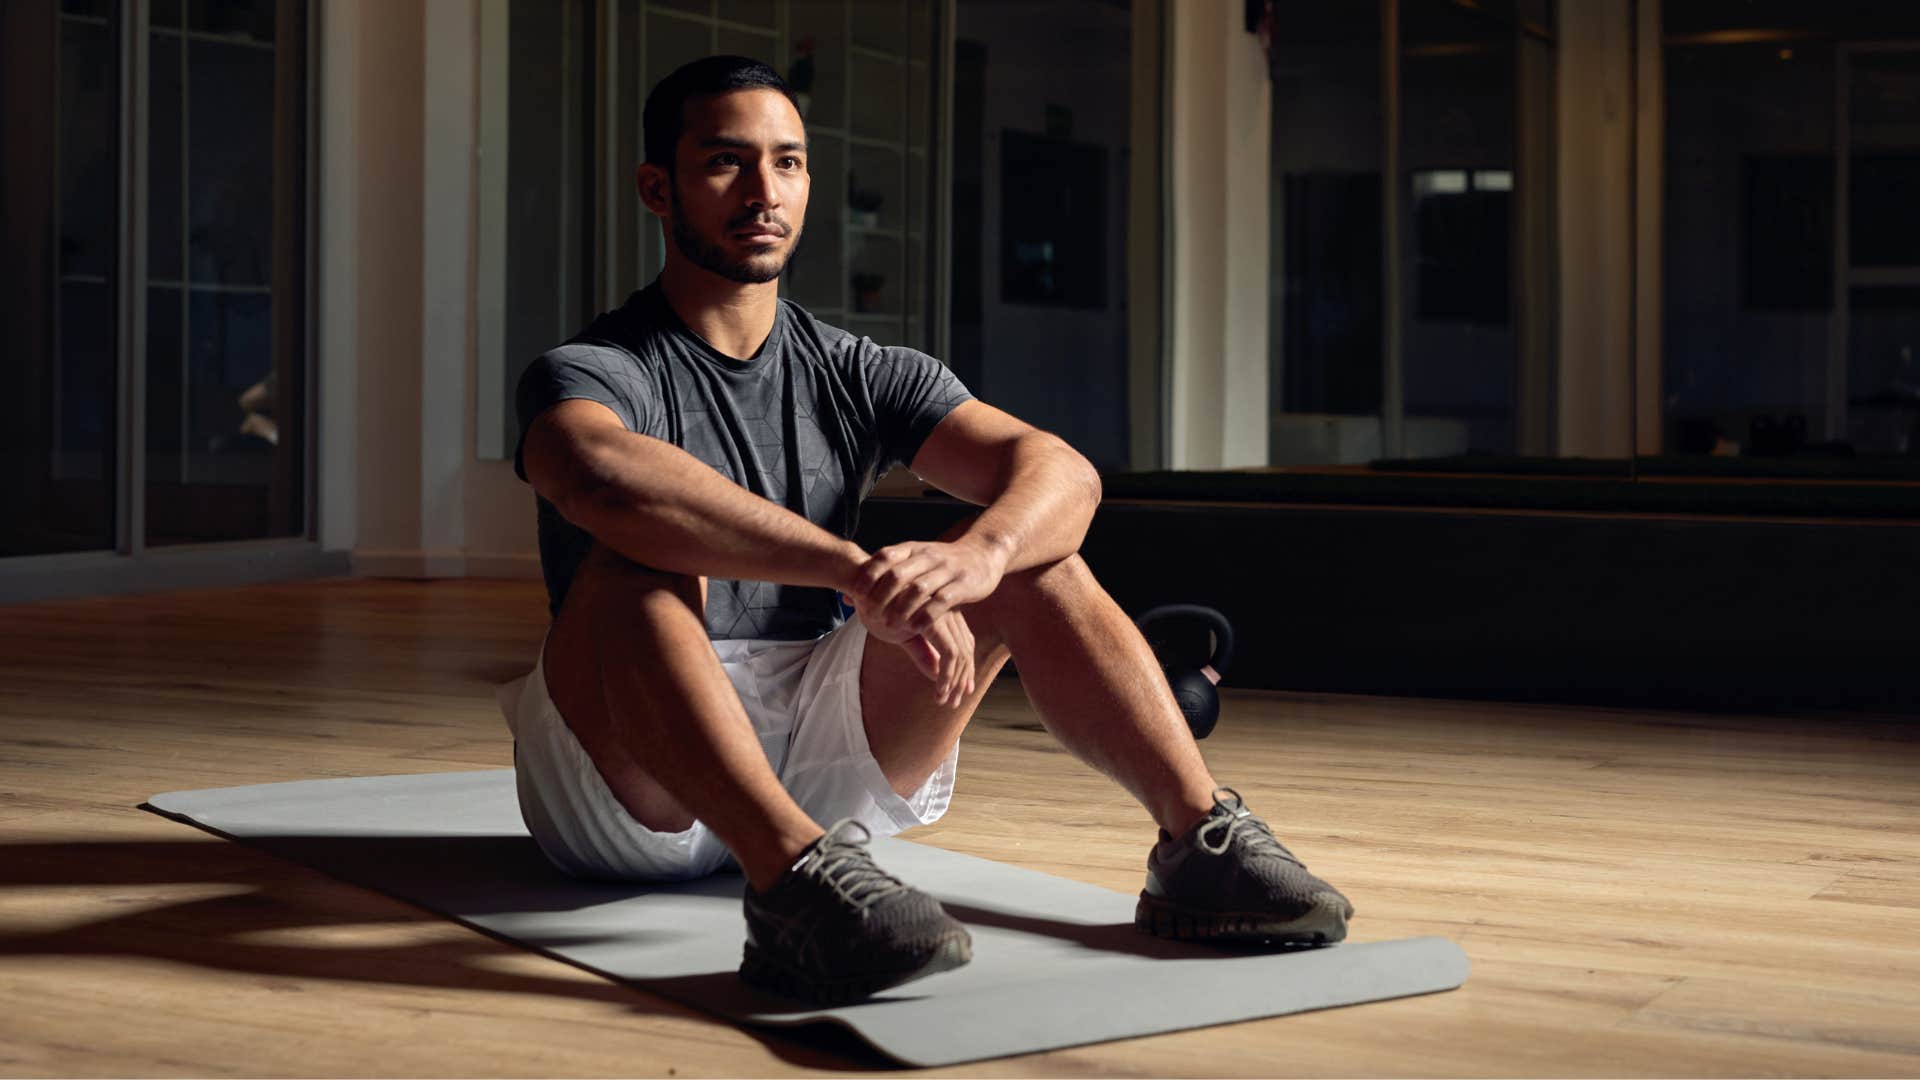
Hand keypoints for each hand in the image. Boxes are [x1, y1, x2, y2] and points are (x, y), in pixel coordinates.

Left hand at [847, 538, 1007, 642]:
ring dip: (900, 608)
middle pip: (898, 574)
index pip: (884, 557)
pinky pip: (942, 602)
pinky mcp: (963, 585)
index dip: (868, 574)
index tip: (855, 593)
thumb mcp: (912, 562)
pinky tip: (915, 629)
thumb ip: (882, 577)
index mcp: (913, 549)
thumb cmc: (941, 563)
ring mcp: (947, 570)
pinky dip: (926, 615)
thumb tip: (845, 596)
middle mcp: (928, 556)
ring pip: (919, 589)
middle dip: (880, 595)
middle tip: (868, 613)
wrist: (983, 554)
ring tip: (888, 625)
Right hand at [887, 609, 976, 706]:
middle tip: (955, 702)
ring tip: (945, 701)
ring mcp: (943, 615)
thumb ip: (922, 651)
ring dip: (954, 682)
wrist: (863, 585)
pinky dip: (947, 676)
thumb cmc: (879, 606)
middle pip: (966, 650)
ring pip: (960, 655)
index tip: (962, 689)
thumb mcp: (903, 634)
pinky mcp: (935, 621)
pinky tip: (939, 691)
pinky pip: (950, 654)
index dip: (965, 668)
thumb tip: (937, 673)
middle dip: (962, 679)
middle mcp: (948, 612)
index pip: (963, 643)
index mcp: (943, 612)